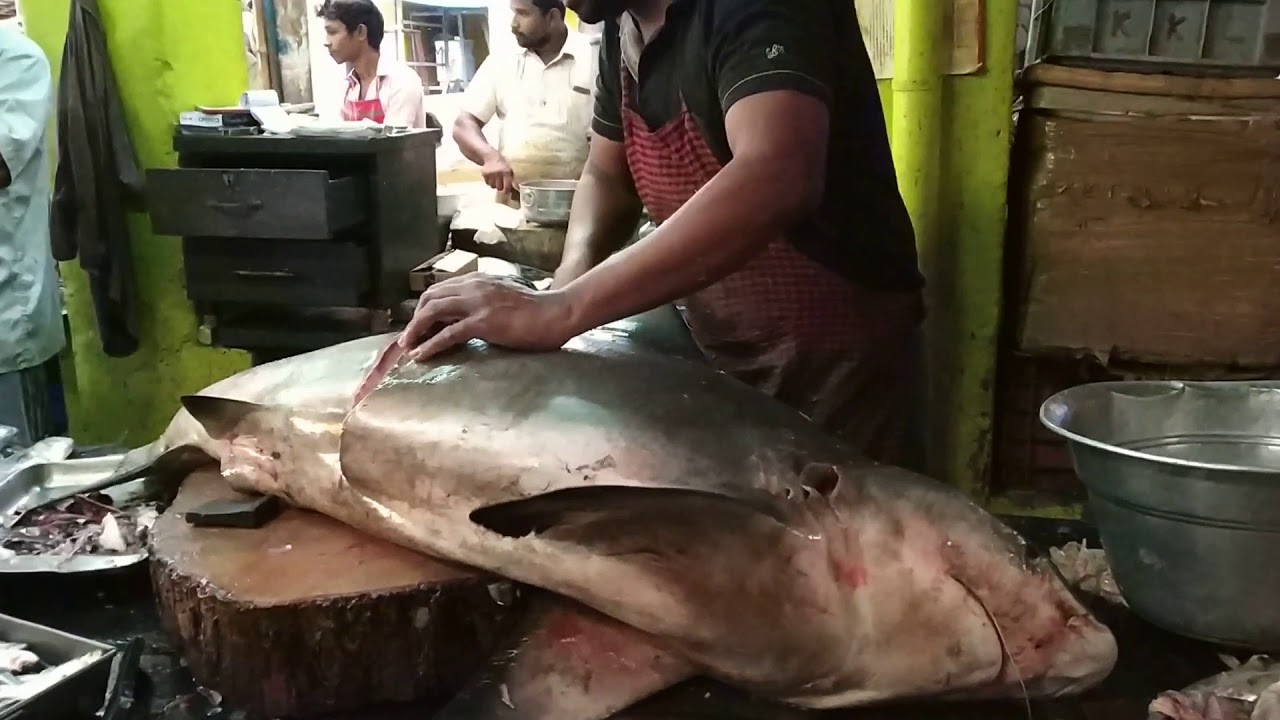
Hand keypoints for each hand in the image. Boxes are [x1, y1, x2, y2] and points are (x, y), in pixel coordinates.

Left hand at [399, 273, 580, 361]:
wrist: (557, 314)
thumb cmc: (537, 311)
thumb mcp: (504, 297)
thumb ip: (485, 301)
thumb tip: (468, 317)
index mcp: (479, 281)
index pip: (441, 289)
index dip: (425, 307)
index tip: (419, 325)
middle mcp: (474, 287)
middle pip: (430, 297)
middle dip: (415, 318)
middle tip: (409, 338)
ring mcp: (478, 303)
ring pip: (433, 311)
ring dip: (416, 330)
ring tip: (408, 347)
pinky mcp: (484, 322)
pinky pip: (449, 333)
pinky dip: (431, 345)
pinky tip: (422, 355)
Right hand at [480, 155, 515, 195]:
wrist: (492, 158)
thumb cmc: (503, 166)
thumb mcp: (509, 171)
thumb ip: (511, 180)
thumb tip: (513, 190)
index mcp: (506, 172)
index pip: (507, 186)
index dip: (506, 191)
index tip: (506, 192)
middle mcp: (498, 173)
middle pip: (499, 188)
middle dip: (500, 187)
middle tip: (501, 183)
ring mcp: (491, 174)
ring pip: (492, 186)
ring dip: (494, 185)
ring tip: (496, 180)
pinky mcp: (485, 174)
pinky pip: (487, 183)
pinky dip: (489, 182)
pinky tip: (491, 177)